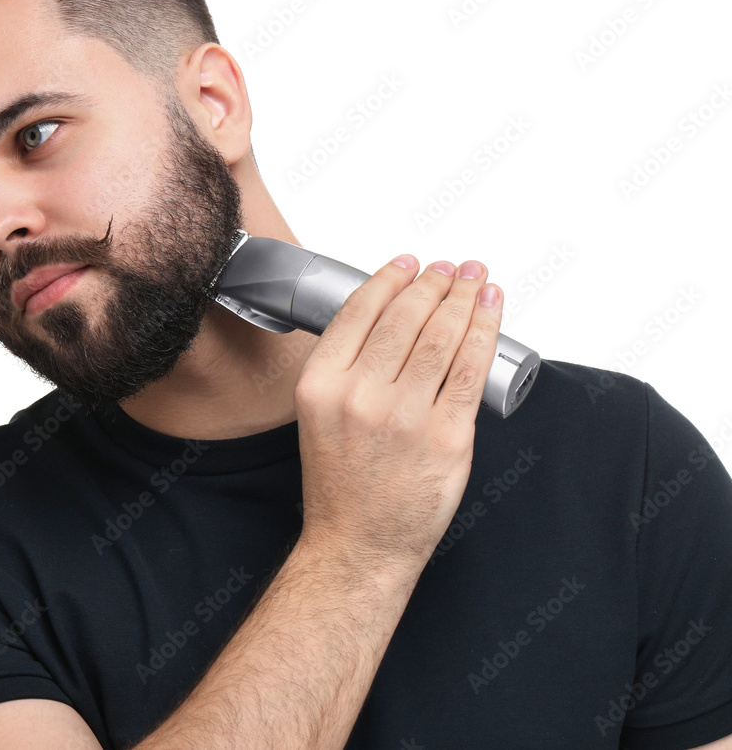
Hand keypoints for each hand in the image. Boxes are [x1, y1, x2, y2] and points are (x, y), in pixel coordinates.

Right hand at [293, 257, 501, 573]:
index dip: (390, 279)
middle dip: (434, 282)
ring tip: (475, 280)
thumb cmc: (341, 485)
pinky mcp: (446, 438)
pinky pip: (471, 371)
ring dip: (463, 298)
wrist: (358, 544)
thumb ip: (348, 368)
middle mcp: (359, 396)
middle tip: (450, 268)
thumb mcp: (320, 415)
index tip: (408, 264)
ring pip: (440, 338)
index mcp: (321, 385)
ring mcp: (405, 417)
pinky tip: (490, 310)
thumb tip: (393, 317)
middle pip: (405, 318)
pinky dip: (484, 333)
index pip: (360, 312)